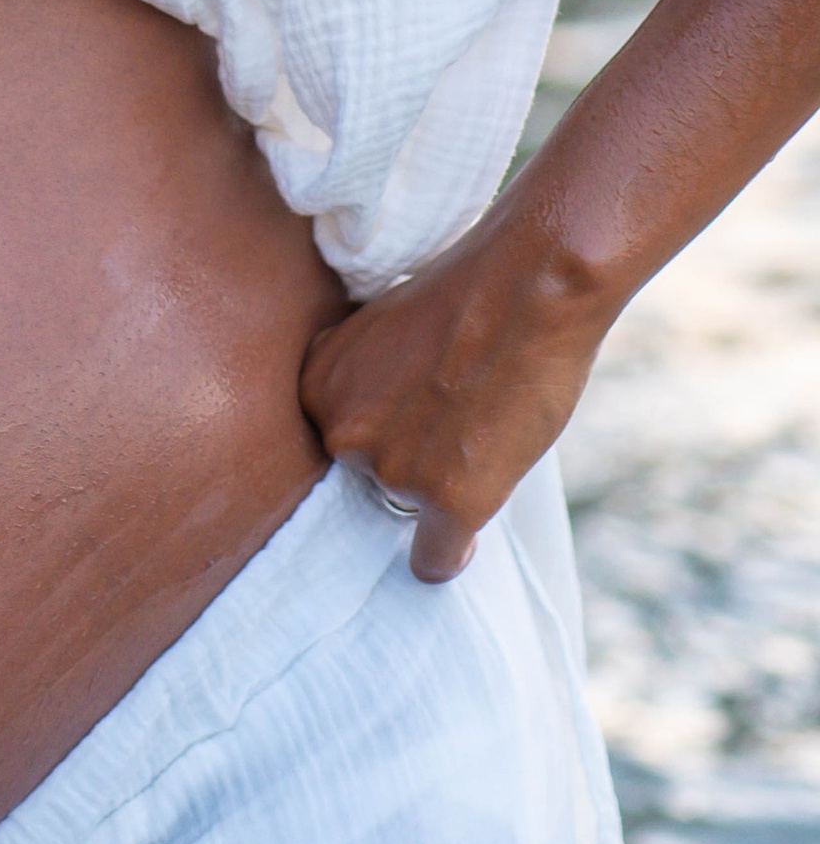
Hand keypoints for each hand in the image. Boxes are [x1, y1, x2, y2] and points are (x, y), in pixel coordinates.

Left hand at [297, 215, 611, 582]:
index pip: (338, 435)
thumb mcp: (383, 329)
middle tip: (455, 412)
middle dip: (406, 453)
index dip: (381, 426)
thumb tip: (380, 427)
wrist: (527, 286)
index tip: (411, 416)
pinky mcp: (448, 498)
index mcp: (316, 385)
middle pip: (368, 474)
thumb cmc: (466, 293)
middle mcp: (340, 433)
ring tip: (482, 426)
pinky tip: (454, 552)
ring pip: (408, 505)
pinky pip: (432, 558)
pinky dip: (444, 557)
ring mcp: (393, 470)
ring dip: (440, 484)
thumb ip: (366, 383)